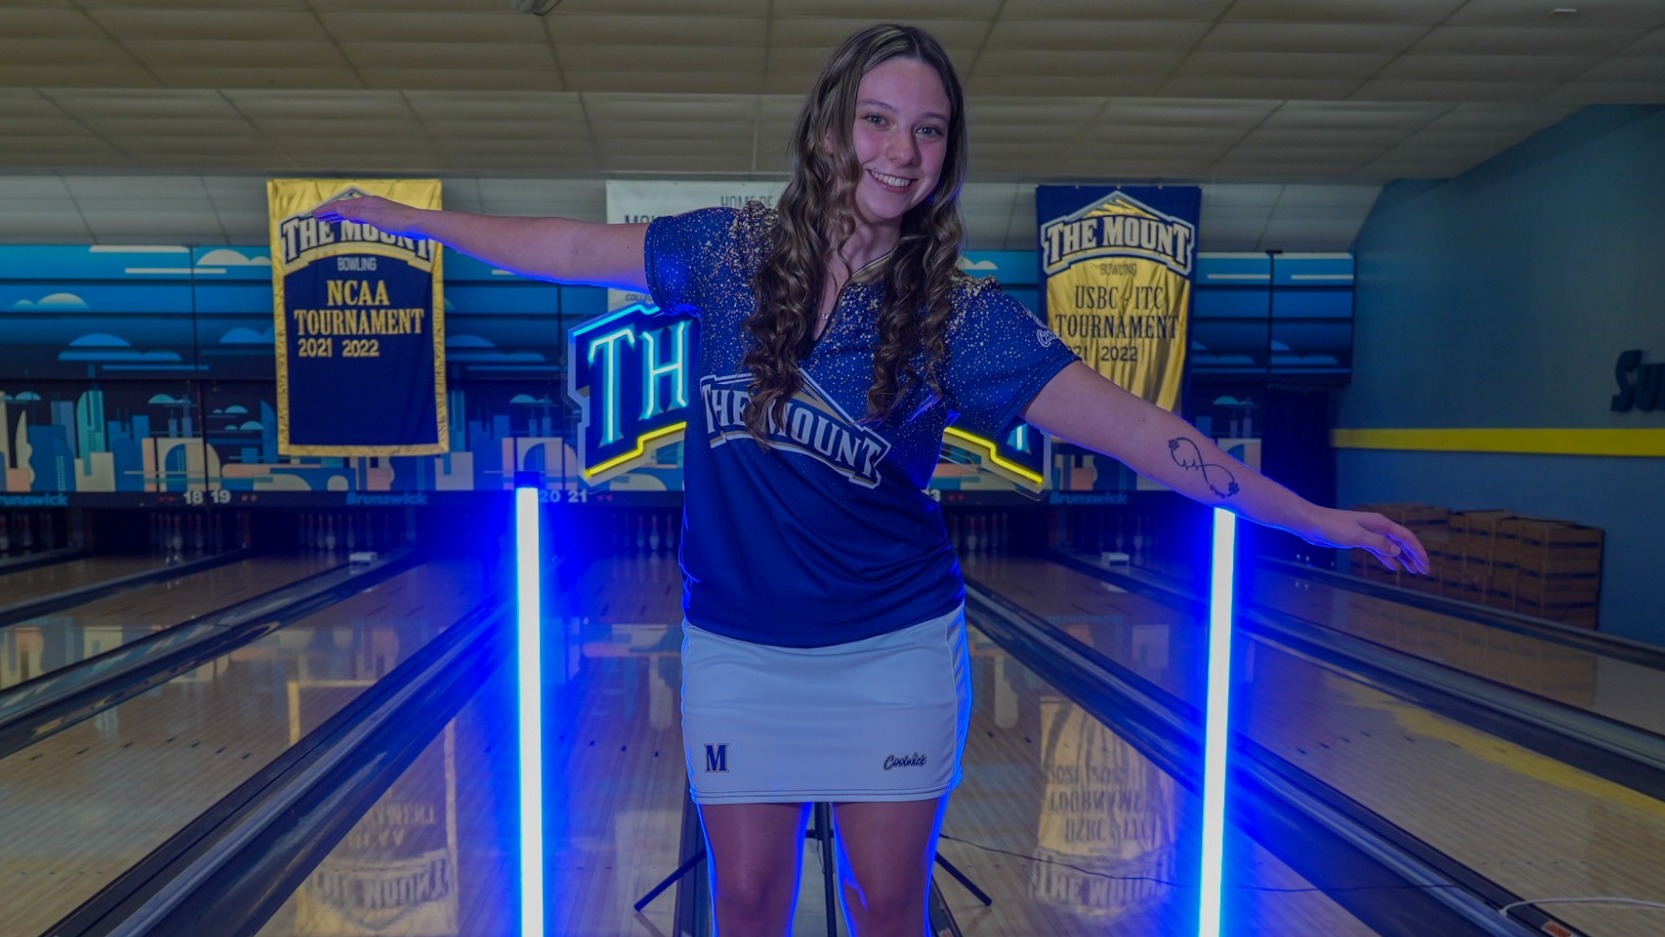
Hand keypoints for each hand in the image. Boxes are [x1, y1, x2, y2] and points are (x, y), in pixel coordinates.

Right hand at [308, 194, 426, 237]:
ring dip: (339, 214)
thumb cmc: (399, 221)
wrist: (419, 224)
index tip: (313, 215)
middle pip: (345, 207)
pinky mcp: (384, 218)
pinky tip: (352, 220)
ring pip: (352, 211)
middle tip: (316, 217)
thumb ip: (356, 212)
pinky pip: (362, 215)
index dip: (326, 211)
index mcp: (366, 203)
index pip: (340, 206)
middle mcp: (370, 204)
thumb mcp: (373, 217)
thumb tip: (337, 208)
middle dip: (330, 212)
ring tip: (328, 219)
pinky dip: (352, 217)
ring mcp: (377, 210)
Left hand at [1299, 508, 1430, 574]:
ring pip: (1391, 547)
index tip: (1425, 564)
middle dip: (1414, 556)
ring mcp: (1368, 533)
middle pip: (1401, 542)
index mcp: (1380, 523)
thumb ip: (1378, 544)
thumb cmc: (1332, 527)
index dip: (1417, 551)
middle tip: (1424, 571)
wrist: (1311, 523)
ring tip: (1413, 571)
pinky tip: (1393, 567)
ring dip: (1403, 558)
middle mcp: (1377, 527)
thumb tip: (1397, 551)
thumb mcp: (1357, 537)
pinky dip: (1387, 558)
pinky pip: (1379, 550)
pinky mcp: (1358, 539)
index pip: (1406, 537)